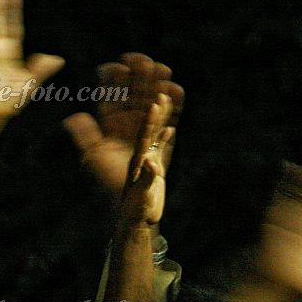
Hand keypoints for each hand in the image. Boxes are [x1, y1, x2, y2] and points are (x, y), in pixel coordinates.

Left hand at [65, 53, 183, 199]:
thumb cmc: (110, 184)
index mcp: (110, 127)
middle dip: (139, 79)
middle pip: (134, 97)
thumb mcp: (95, 157)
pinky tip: (175, 92)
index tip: (117, 65)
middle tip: (144, 59)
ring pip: (151, 105)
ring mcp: (145, 134)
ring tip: (163, 69)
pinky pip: (167, 122)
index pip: (112, 99)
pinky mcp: (161, 144)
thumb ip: (86, 136)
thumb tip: (72, 118)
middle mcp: (128, 128)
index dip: (113, 82)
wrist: (130, 206)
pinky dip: (172, 108)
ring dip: (156, 88)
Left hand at [117, 93, 174, 228]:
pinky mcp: (154, 169)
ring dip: (160, 113)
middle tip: (153, 77)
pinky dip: (165, 137)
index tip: (151, 98)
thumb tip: (151, 162)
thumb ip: (145, 178)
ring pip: (154, 131)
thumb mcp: (139, 195)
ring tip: (165, 94)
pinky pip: (160, 148)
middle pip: (144, 122)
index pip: (138, 130)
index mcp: (130, 158)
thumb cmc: (132, 212)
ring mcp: (145, 160)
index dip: (144, 114)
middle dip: (150, 101)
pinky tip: (170, 128)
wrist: (135, 224)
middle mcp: (137, 154)